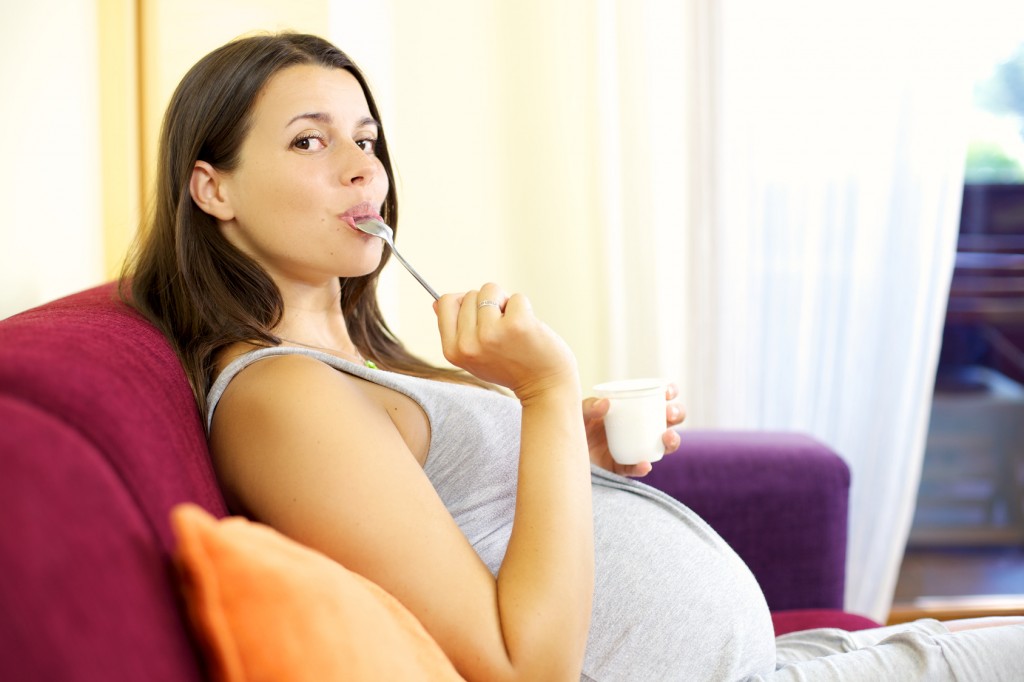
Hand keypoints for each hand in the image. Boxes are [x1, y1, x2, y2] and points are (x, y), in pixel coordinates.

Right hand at [434, 283, 578, 399]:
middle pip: (470, 294)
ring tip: (514, 327)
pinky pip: (516, 297)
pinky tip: (529, 329)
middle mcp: (468, 344)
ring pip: (491, 290)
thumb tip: (436, 303)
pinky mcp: (517, 324)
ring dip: (506, 303)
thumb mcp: (474, 356)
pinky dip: (525, 307)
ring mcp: (491, 334)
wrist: (545, 387)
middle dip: (488, 304)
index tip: (480, 314)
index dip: (464, 301)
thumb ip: (456, 331)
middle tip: (503, 330)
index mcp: (453, 351)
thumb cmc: (511, 368)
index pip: (446, 302)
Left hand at [583, 382, 684, 476]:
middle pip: (669, 420)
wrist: (565, 450)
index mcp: (633, 409)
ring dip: (672, 442)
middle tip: (669, 414)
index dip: (670, 393)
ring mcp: (635, 448)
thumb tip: (605, 404)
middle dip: (677, 414)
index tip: (668, 392)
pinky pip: (636, 469)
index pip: (658, 397)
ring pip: (662, 446)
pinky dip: (642, 468)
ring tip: (667, 437)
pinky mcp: (623, 467)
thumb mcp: (579, 412)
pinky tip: (644, 464)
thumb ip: (588, 406)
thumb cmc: (576, 425)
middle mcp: (640, 428)